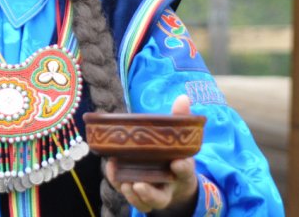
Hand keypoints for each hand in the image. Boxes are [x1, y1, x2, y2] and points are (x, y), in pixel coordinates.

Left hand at [105, 95, 198, 215]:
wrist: (170, 179)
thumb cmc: (172, 154)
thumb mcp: (178, 138)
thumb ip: (180, 119)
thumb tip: (183, 97)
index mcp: (181, 171)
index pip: (185, 172)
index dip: (183, 168)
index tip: (178, 163)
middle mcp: (166, 186)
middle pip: (160, 197)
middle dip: (150, 193)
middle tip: (140, 185)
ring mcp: (151, 193)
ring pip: (143, 201)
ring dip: (133, 195)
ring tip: (125, 183)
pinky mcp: (136, 192)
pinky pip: (128, 193)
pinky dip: (118, 184)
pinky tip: (112, 170)